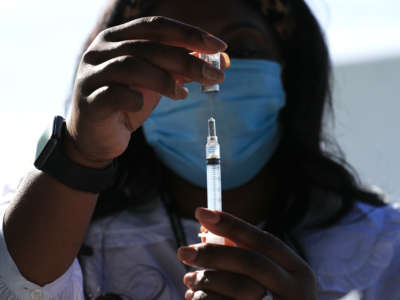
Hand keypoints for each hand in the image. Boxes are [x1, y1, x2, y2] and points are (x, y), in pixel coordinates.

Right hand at [65, 16, 227, 166]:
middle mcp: (101, 50)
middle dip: (187, 59)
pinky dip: (136, 99)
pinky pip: (115, 95)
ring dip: (165, 79)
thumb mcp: (157, 82)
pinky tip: (143, 105)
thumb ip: (181, 68)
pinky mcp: (90, 102)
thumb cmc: (127, 102)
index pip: (157, 26)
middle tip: (216, 75)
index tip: (220, 46)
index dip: (190, 34)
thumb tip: (220, 61)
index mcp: (118, 38)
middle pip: (149, 46)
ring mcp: (92, 75)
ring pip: (131, 65)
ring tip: (184, 93)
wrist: (95, 136)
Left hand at [177, 208, 316, 299]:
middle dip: (213, 254)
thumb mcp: (270, 278)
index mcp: (297, 271)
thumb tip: (207, 231)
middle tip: (183, 251)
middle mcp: (294, 291)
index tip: (201, 212)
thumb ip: (245, 255)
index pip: (263, 240)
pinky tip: (195, 296)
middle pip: (250, 262)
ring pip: (236, 288)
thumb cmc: (272, 299)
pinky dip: (206, 299)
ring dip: (206, 280)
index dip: (231, 224)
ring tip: (189, 278)